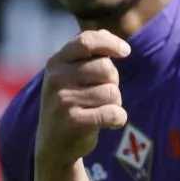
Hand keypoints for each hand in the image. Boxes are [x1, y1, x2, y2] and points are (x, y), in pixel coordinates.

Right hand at [36, 30, 130, 167]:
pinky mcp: (74, 122)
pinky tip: (106, 123)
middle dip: (113, 81)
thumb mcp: (71, 74)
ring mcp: (63, 101)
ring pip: (113, 92)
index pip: (86, 41)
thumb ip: (88, 53)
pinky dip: (118, 119)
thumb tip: (108, 35)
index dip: (110, 43)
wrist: (54, 145)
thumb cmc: (71, 103)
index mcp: (56, 62)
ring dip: (114, 103)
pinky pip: (114, 113)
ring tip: (97, 110)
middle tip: (100, 94)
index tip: (125, 52)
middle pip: (107, 68)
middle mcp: (55, 79)